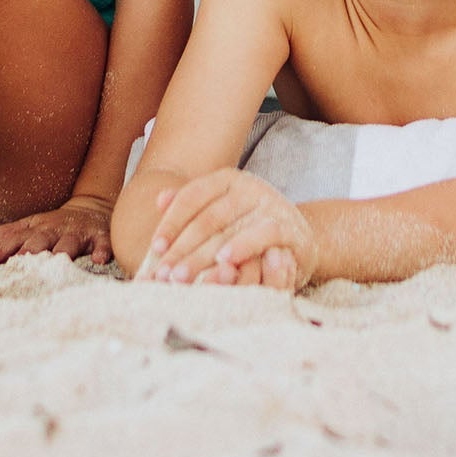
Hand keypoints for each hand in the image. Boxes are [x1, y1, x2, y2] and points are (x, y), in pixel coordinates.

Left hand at [0, 194, 115, 265]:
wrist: (92, 207)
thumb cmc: (54, 225)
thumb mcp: (30, 226)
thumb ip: (7, 239)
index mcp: (36, 228)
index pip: (16, 238)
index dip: (3, 248)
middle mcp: (55, 230)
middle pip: (41, 240)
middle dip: (31, 251)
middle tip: (22, 263)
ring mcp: (78, 233)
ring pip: (69, 243)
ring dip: (64, 251)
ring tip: (60, 260)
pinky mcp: (100, 236)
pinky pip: (103, 243)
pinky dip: (102, 250)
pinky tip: (99, 259)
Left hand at [136, 167, 314, 289]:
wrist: (300, 240)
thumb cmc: (250, 229)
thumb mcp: (222, 213)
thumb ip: (191, 206)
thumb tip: (159, 200)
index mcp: (228, 179)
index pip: (192, 196)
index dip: (171, 222)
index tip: (155, 248)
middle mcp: (249, 187)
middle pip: (206, 218)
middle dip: (181, 249)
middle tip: (162, 274)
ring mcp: (270, 204)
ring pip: (228, 230)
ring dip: (201, 256)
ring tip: (181, 277)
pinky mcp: (289, 226)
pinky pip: (262, 234)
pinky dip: (242, 247)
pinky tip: (223, 262)